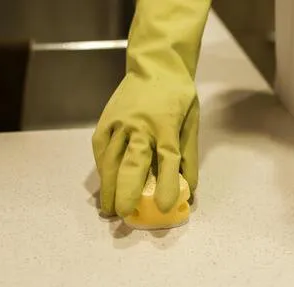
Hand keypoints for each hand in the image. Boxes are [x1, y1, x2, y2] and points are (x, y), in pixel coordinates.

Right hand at [91, 73, 199, 217]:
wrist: (154, 64)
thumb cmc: (177, 96)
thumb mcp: (191, 122)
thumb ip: (189, 156)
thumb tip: (189, 189)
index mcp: (167, 125)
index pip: (168, 159)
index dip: (167, 184)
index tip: (164, 207)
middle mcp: (141, 125)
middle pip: (132, 162)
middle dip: (126, 190)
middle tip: (123, 213)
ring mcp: (120, 122)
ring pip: (111, 159)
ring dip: (109, 186)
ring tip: (109, 209)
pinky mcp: (106, 121)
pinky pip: (102, 150)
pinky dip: (102, 170)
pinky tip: (105, 185)